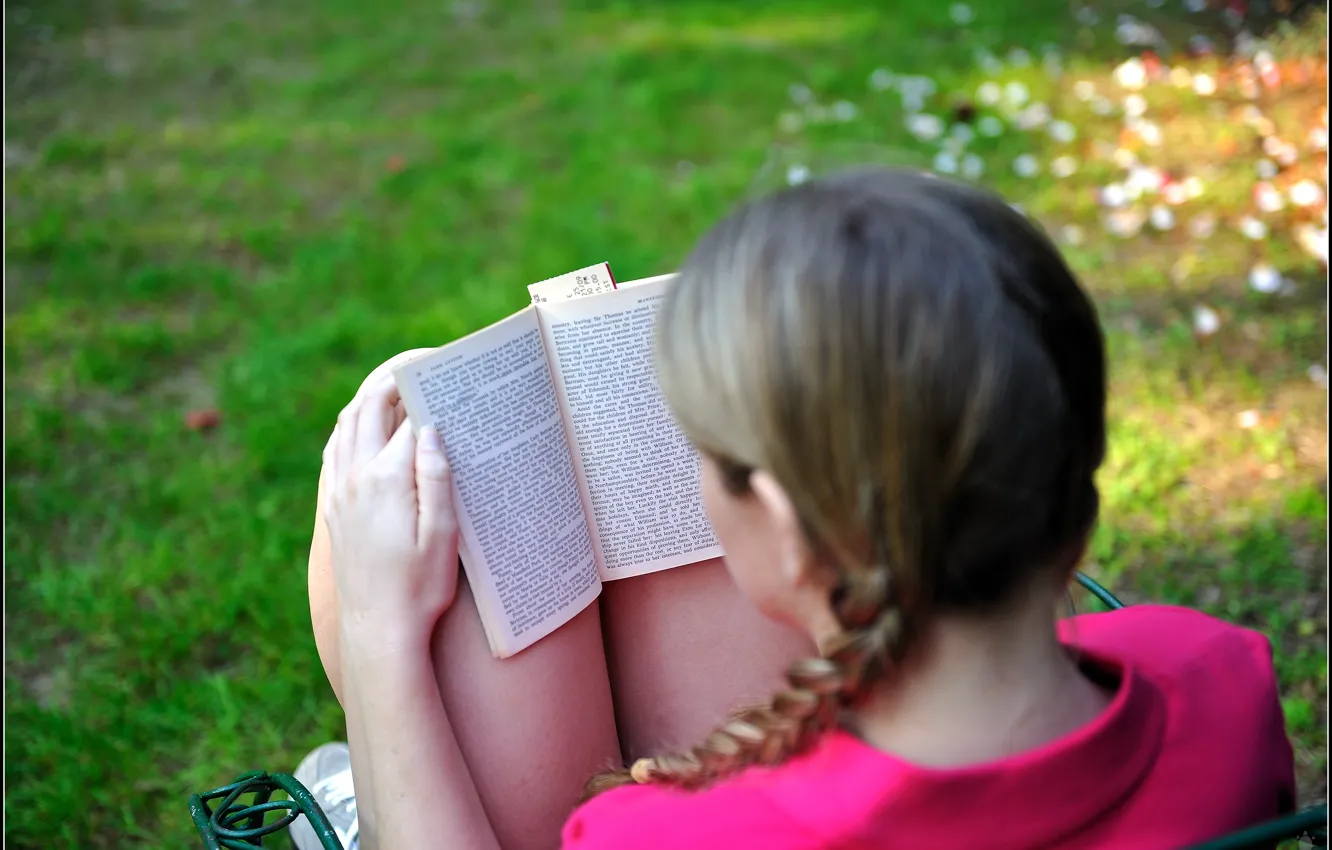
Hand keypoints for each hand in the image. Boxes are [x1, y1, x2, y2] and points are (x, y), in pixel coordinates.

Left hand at [322, 376, 459, 641]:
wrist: (379, 629)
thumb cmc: (420, 587)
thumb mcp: (443, 535)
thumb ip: (436, 477)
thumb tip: (429, 429)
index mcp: (389, 480)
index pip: (409, 420)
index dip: (429, 394)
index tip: (448, 378)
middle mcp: (357, 479)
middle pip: (370, 411)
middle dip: (392, 383)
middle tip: (417, 368)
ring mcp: (341, 493)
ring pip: (346, 427)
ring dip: (367, 400)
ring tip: (390, 386)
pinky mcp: (333, 510)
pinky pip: (333, 452)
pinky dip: (347, 428)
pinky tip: (359, 427)